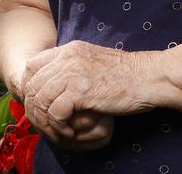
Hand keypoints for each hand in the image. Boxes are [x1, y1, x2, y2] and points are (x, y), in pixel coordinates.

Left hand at [21, 41, 161, 146]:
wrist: (151, 76)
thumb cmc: (128, 75)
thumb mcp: (95, 62)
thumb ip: (74, 69)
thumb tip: (55, 86)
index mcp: (70, 49)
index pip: (32, 66)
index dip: (31, 88)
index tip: (41, 106)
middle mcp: (68, 57)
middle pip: (31, 86)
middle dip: (35, 110)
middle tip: (47, 126)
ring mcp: (73, 72)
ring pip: (40, 101)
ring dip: (47, 123)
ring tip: (59, 132)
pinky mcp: (81, 90)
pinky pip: (55, 113)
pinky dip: (60, 127)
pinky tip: (71, 132)